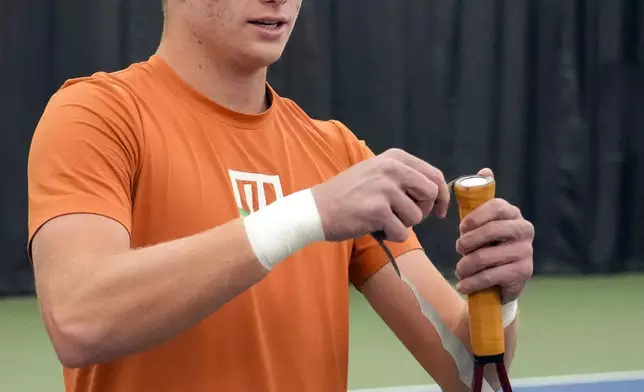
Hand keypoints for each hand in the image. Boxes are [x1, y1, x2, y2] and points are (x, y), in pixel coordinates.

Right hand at [312, 148, 449, 242]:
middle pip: (430, 194)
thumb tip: (436, 192)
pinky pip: (402, 232)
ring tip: (381, 220)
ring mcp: (384, 188)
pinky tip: (374, 228)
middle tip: (403, 217)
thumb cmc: (348, 196)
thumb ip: (404, 177)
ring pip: (417, 217)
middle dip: (422, 211)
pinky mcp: (378, 210)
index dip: (441, 196)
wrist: (316, 210)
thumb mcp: (376, 173)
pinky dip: (391, 236)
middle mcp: (392, 168)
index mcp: (394, 158)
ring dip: (402, 225)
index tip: (439, 211)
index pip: (434, 175)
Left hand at [453, 168, 533, 303]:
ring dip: (465, 266)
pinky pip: (490, 276)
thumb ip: (480, 199)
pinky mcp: (523, 272)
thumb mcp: (482, 222)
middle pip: (490, 231)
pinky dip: (472, 282)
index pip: (496, 206)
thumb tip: (486, 170)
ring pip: (485, 256)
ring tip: (460, 271)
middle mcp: (524, 230)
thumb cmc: (487, 244)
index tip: (461, 228)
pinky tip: (462, 285)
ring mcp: (526, 251)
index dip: (475, 216)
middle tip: (458, 250)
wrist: (502, 280)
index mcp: (513, 213)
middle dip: (467, 243)